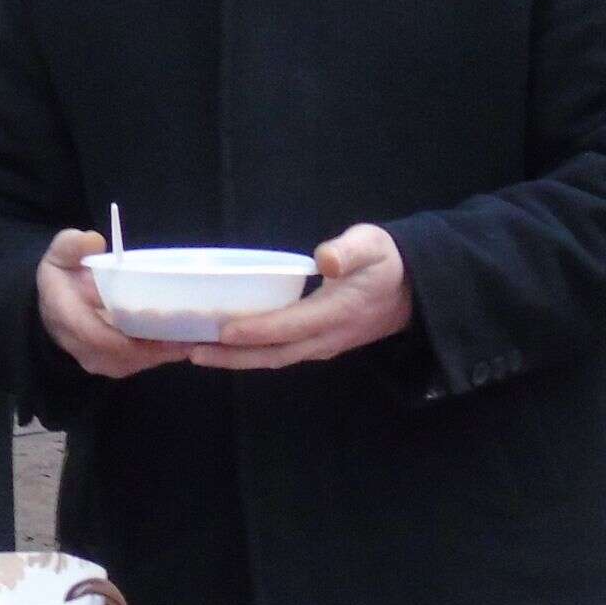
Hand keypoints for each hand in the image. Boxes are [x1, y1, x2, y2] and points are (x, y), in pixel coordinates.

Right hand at [38, 229, 186, 378]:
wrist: (52, 305)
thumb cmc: (61, 277)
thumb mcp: (60, 253)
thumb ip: (71, 245)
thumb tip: (94, 241)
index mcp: (65, 316)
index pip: (95, 334)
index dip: (126, 333)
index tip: (156, 318)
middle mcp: (79, 345)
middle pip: (121, 355)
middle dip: (155, 345)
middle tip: (188, 329)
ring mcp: (95, 359)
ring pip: (132, 363)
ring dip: (161, 352)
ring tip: (192, 335)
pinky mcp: (110, 364)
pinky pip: (136, 364)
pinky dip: (159, 355)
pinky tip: (182, 342)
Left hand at [187, 224, 411, 371]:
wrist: (415, 289)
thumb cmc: (387, 261)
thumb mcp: (372, 245)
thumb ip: (349, 251)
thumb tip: (325, 259)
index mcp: (337, 313)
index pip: (289, 326)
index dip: (256, 330)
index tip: (222, 330)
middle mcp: (326, 337)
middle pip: (273, 354)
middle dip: (231, 356)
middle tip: (191, 351)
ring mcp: (322, 345)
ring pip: (274, 358)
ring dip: (236, 359)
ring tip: (196, 353)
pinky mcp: (317, 344)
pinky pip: (280, 354)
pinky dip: (250, 353)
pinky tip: (225, 347)